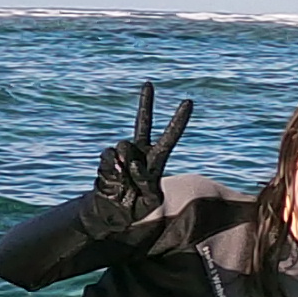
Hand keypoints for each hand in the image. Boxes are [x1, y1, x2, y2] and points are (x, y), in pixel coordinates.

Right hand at [86, 80, 194, 234]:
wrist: (110, 213)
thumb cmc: (135, 207)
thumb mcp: (149, 200)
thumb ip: (143, 180)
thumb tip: (128, 162)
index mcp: (156, 160)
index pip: (169, 137)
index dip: (178, 120)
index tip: (188, 102)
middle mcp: (140, 151)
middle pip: (142, 123)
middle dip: (145, 104)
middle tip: (148, 84)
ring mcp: (122, 154)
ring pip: (124, 146)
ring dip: (126, 163)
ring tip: (125, 183)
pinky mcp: (108, 160)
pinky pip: (110, 155)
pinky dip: (112, 168)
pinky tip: (114, 181)